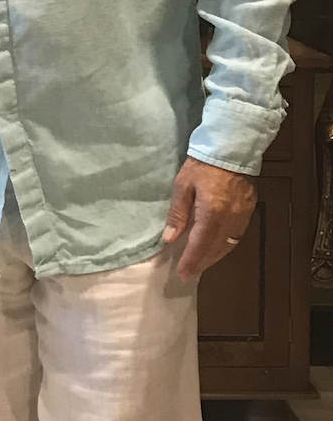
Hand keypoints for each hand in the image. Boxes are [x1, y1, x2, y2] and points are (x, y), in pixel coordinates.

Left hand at [162, 157, 256, 281]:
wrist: (232, 146)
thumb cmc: (203, 163)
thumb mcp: (183, 185)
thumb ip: (178, 214)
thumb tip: (169, 238)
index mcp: (212, 212)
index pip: (200, 245)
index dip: (191, 261)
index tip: (182, 274)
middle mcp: (230, 218)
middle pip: (215, 249)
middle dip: (202, 263)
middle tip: (190, 273)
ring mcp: (242, 215)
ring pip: (229, 244)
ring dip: (215, 257)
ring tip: (202, 264)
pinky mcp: (250, 209)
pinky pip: (237, 235)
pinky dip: (226, 245)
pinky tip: (218, 247)